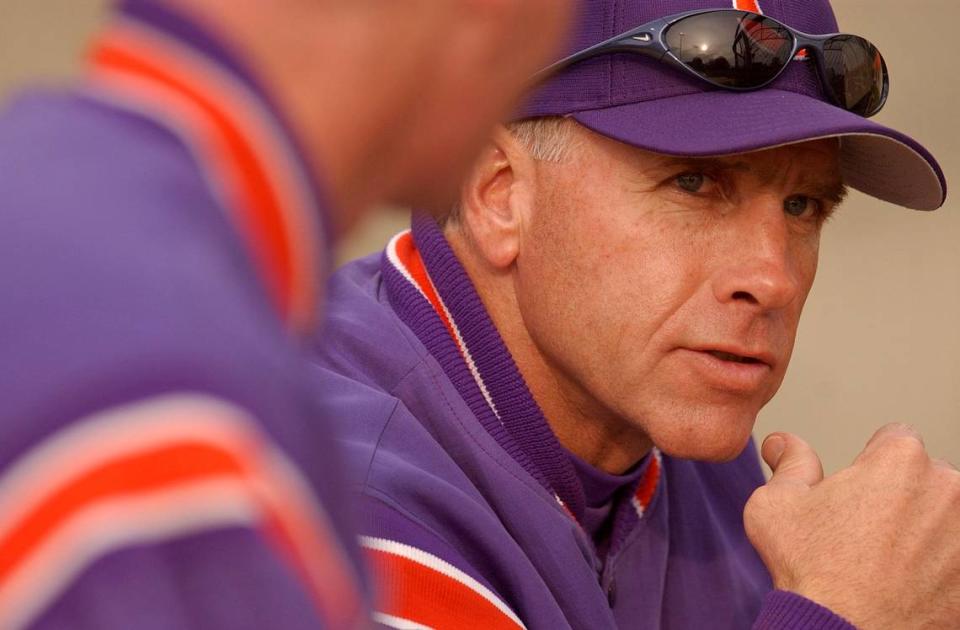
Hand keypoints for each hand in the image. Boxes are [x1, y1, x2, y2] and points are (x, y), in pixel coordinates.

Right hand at [744, 424, 959, 628]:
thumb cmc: (814, 573)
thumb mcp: (775, 506)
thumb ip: (789, 463)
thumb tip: (782, 443)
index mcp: (901, 460)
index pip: (894, 438)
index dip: (869, 464)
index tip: (856, 492)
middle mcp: (948, 488)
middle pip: (927, 478)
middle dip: (902, 496)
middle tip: (867, 531)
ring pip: (946, 519)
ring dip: (927, 532)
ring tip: (888, 563)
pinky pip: (957, 558)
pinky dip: (942, 568)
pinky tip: (909, 585)